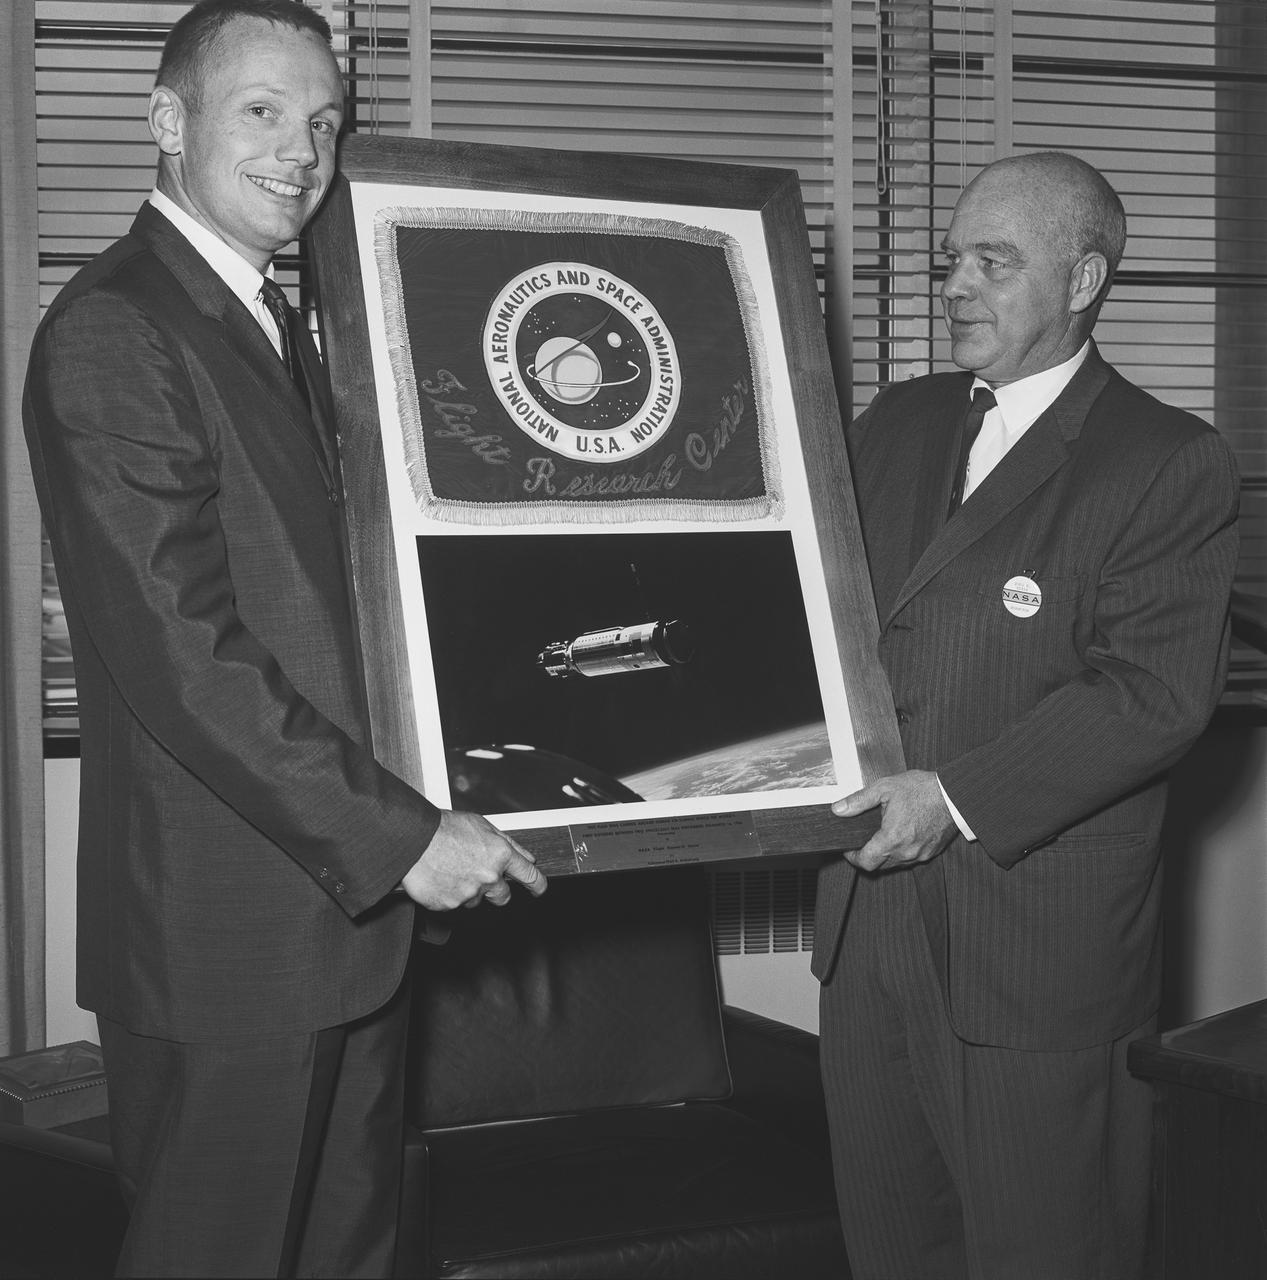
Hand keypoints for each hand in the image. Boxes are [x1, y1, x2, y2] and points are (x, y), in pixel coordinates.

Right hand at [401, 810, 546, 910]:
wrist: (413, 840)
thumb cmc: (444, 829)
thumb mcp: (482, 825)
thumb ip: (508, 843)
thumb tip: (527, 857)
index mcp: (500, 855)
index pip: (530, 877)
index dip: (537, 885)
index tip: (538, 889)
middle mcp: (488, 877)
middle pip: (504, 896)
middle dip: (497, 889)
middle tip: (480, 875)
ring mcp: (469, 894)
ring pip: (476, 900)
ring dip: (470, 890)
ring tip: (452, 870)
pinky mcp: (449, 905)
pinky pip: (454, 904)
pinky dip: (449, 894)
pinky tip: (441, 878)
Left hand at [832, 770, 958, 872]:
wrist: (954, 794)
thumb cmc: (922, 789)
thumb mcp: (885, 788)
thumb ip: (859, 801)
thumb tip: (838, 809)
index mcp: (892, 838)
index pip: (865, 862)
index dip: (853, 858)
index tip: (849, 849)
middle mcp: (906, 852)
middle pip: (879, 866)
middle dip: (869, 855)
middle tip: (865, 840)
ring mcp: (921, 855)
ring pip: (895, 864)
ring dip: (886, 854)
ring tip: (884, 834)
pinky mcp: (932, 853)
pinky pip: (911, 859)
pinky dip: (903, 851)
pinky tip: (903, 834)